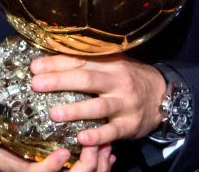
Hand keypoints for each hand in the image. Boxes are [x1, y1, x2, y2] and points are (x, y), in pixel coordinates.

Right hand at [0, 121, 112, 171]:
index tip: (62, 152)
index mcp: (16, 170)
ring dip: (95, 166)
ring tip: (107, 148)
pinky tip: (107, 154)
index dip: (51, 168)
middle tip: (96, 146)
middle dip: (84, 168)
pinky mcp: (54, 167)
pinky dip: (96, 166)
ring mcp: (46, 170)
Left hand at [29, 54, 166, 145]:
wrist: (164, 95)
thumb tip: (53, 59)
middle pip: (86, 80)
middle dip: (59, 81)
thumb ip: (89, 62)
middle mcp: (117, 81)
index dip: (56, 63)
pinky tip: (81, 138)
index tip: (34, 67)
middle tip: (36, 84)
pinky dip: (97, 135)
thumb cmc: (130, 78)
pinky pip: (112, 130)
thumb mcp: (114, 64)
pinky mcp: (130, 124)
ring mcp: (124, 104)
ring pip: (98, 106)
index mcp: (109, 64)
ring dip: (75, 110)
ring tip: (54, 114)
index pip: (79, 61)